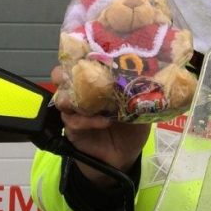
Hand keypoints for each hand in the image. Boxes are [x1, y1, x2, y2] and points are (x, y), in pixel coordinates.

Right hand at [51, 66, 150, 187]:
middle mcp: (81, 94)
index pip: (81, 63)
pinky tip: (103, 122)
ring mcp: (74, 112)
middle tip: (82, 72)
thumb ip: (140, 95)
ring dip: (74, 96)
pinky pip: (72, 121)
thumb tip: (149, 78)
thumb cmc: (131, 131)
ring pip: (61, 97)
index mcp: (96, 84)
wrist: (123, 160)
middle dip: (67, 72)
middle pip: (62, 75)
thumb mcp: (140, 110)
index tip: (89, 50)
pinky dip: (87, 120)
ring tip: (92, 101)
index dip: (80, 54)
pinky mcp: (72, 129)